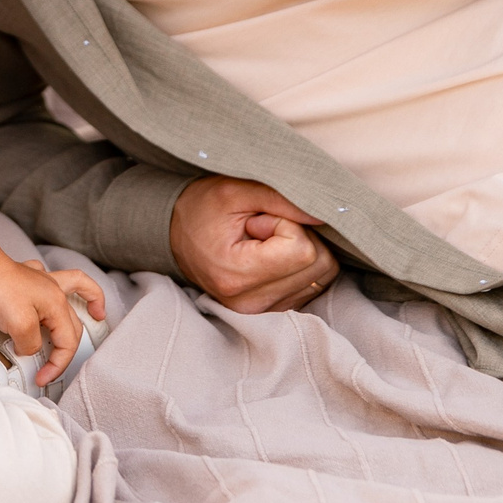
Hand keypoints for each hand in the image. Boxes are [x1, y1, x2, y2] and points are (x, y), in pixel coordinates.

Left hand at [0, 255, 108, 387]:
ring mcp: (36, 284)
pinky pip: (43, 285)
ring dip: (84, 299)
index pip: (68, 342)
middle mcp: (52, 290)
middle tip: (55, 367)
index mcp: (57, 303)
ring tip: (94, 309)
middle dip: (67, 348)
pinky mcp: (20, 282)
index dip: (58, 364)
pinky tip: (42, 298)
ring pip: (71, 288)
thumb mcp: (20, 326)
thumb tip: (29, 348)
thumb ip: (31, 344)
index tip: (43, 377)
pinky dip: (49, 292)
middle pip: (73, 323)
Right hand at [168, 177, 338, 313]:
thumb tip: (328, 213)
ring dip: (301, 249)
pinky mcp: (274, 311)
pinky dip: (301, 263)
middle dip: (298, 235)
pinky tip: (272, 254)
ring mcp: (264, 311)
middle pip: (319, 264)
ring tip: (265, 241)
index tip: (257, 220)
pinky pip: (315, 284)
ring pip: (322, 275)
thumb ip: (282, 198)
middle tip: (261, 228)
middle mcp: (251, 303)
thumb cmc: (202, 208)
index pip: (301, 250)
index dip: (286, 224)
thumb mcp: (234, 191)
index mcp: (237, 276)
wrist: (175, 235)